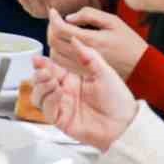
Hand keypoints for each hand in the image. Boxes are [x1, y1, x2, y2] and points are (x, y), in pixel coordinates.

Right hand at [31, 10, 139, 151]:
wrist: (125, 124)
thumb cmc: (118, 100)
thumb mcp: (104, 72)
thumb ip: (88, 55)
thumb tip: (75, 39)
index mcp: (71, 80)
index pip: (50, 69)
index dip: (41, 64)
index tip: (38, 59)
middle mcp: (64, 93)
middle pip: (40, 82)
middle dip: (39, 75)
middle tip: (45, 71)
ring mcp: (62, 107)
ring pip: (38, 96)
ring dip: (41, 87)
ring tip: (52, 82)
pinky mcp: (62, 120)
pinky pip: (47, 110)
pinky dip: (49, 100)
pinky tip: (58, 94)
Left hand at [48, 6, 148, 80]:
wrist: (141, 67)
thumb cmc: (129, 43)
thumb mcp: (113, 22)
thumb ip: (89, 15)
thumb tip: (69, 17)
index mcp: (92, 40)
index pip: (61, 29)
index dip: (53, 18)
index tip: (53, 11)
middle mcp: (84, 55)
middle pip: (54, 41)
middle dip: (51, 28)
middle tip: (56, 20)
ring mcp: (82, 66)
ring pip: (54, 54)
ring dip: (53, 40)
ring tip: (60, 31)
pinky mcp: (83, 73)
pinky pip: (61, 63)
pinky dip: (58, 52)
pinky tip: (65, 44)